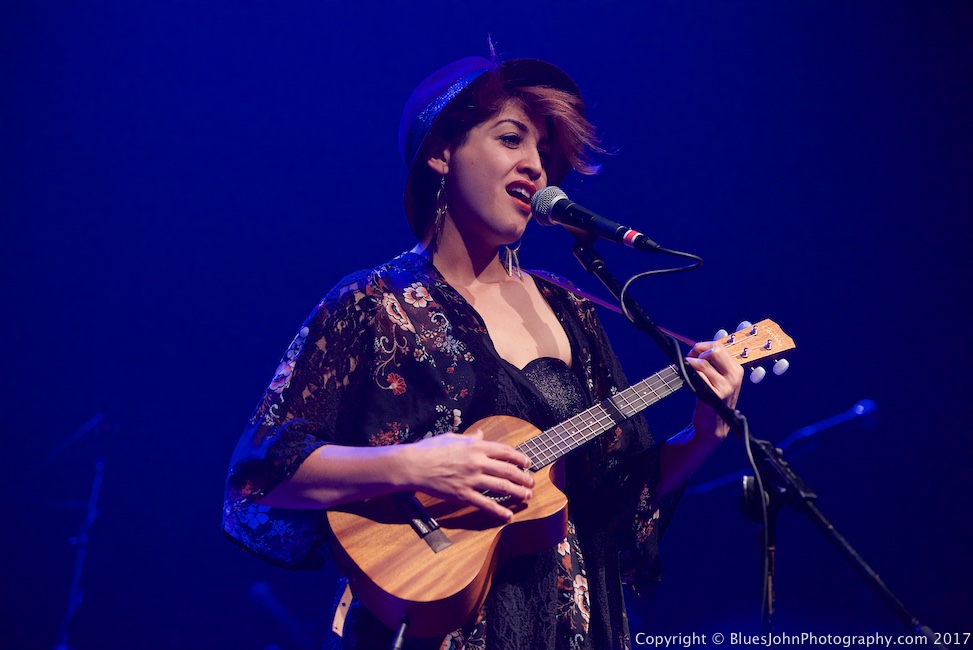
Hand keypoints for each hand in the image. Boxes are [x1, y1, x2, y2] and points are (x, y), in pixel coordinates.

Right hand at [401, 430, 533, 519]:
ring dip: (517, 492)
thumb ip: (469, 438)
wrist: (414, 465)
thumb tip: (480, 434)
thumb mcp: (452, 438)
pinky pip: (486, 504)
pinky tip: (508, 515)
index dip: (520, 458)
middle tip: (531, 482)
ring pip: (502, 486)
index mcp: (476, 446)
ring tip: (527, 496)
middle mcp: (478, 462)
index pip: (505, 451)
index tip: (527, 463)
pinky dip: (499, 511)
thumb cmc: (430, 449)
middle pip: (508, 470)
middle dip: (523, 477)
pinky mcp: (463, 494)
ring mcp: (472, 479)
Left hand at [685, 340, 743, 442]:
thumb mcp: (719, 378)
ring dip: (690, 364)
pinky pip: (698, 376)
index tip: (694, 353)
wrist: (714, 425)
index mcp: (736, 369)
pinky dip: (689, 375)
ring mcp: (726, 386)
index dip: (702, 346)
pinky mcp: (715, 395)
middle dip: (697, 351)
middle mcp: (734, 376)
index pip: (718, 346)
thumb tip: (698, 346)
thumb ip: (713, 362)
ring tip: (686, 369)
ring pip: (703, 363)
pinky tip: (687, 380)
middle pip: (714, 350)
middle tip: (689, 359)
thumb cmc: (713, 398)